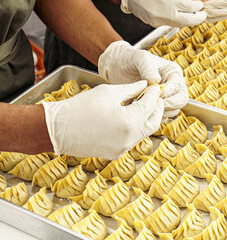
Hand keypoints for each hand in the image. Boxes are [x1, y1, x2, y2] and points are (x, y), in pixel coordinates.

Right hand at [43, 81, 163, 158]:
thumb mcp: (109, 92)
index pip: (149, 106)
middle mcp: (129, 140)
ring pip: (143, 132)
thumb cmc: (81, 107)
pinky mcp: (115, 153)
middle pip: (153, 123)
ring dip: (146, 118)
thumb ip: (131, 89)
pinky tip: (131, 116)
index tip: (155, 87)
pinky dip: (135, 127)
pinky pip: (132, 139)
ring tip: (143, 104)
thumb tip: (144, 86)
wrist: (57, 129)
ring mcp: (122, 149)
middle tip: (155, 97)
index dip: (154, 94)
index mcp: (129, 123)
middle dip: (156, 109)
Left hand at [98, 41, 187, 117]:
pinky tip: (139, 111)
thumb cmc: (129, 59)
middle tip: (151, 105)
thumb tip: (156, 81)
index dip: (168, 93)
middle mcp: (172, 85)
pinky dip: (152, 116)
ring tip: (142, 106)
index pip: (178, 86)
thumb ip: (148, 67)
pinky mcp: (155, 106)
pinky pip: (160, 116)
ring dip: (159, 111)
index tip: (155, 95)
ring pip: (172, 111)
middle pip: (180, 100)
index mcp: (172, 72)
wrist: (115, 67)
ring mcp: (164, 97)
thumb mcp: (139, 58)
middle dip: (168, 105)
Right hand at [121, 0, 206, 27]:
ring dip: (189, 20)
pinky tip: (181, 16)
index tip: (201, 5)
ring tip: (194, 15)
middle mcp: (165, 13)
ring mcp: (160, 21)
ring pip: (180, 24)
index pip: (191, 7)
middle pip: (189, 20)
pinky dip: (178, 20)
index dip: (199, 6)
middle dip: (198, 18)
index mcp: (169, 0)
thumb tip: (197, 1)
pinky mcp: (156, 25)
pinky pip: (171, 24)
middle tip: (203, 14)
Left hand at [201, 0, 226, 22]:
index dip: (214, 5)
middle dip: (214, 13)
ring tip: (201, 16)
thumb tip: (204, 1)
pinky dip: (214, 13)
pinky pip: (223, 10)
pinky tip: (204, 13)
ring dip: (214, 16)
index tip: (202, 5)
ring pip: (226, 13)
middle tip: (201, 13)